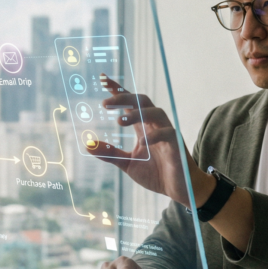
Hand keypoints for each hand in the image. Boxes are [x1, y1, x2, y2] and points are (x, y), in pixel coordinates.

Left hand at [87, 75, 208, 207]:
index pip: (130, 103)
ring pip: (154, 112)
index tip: (103, 79)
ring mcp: (166, 133)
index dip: (118, 90)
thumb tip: (88, 145)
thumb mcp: (128, 164)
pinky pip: (167, 133)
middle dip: (123, 98)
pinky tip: (143, 143)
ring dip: (137, 113)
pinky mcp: (176, 144)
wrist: (179, 189)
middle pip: (141, 101)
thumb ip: (110, 153)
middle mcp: (154, 125)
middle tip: (104, 104)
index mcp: (143, 127)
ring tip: (119, 120)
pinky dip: (155, 135)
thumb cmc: (156, 174)